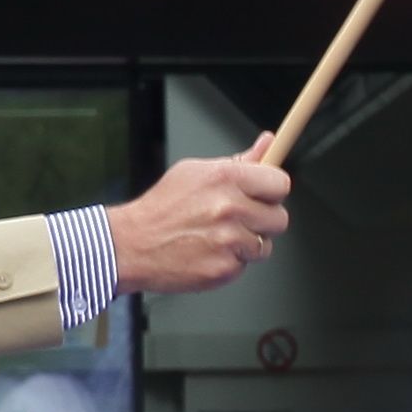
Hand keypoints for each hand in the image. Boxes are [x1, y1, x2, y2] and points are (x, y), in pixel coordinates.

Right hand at [108, 152, 290, 293]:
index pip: (280, 183)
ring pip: (265, 245)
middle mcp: (230, 208)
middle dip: (264, 220)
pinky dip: (231, 262)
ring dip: (247, 244)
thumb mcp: (197, 172)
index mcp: (225, 178)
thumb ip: (239, 162)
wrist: (131, 245)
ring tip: (218, 237)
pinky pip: (245, 265)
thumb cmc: (162, 207)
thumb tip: (268, 143)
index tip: (265, 194)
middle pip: (279, 218)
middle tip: (240, 219)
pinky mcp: (224, 268)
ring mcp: (228, 241)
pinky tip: (209, 252)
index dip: (273, 190)